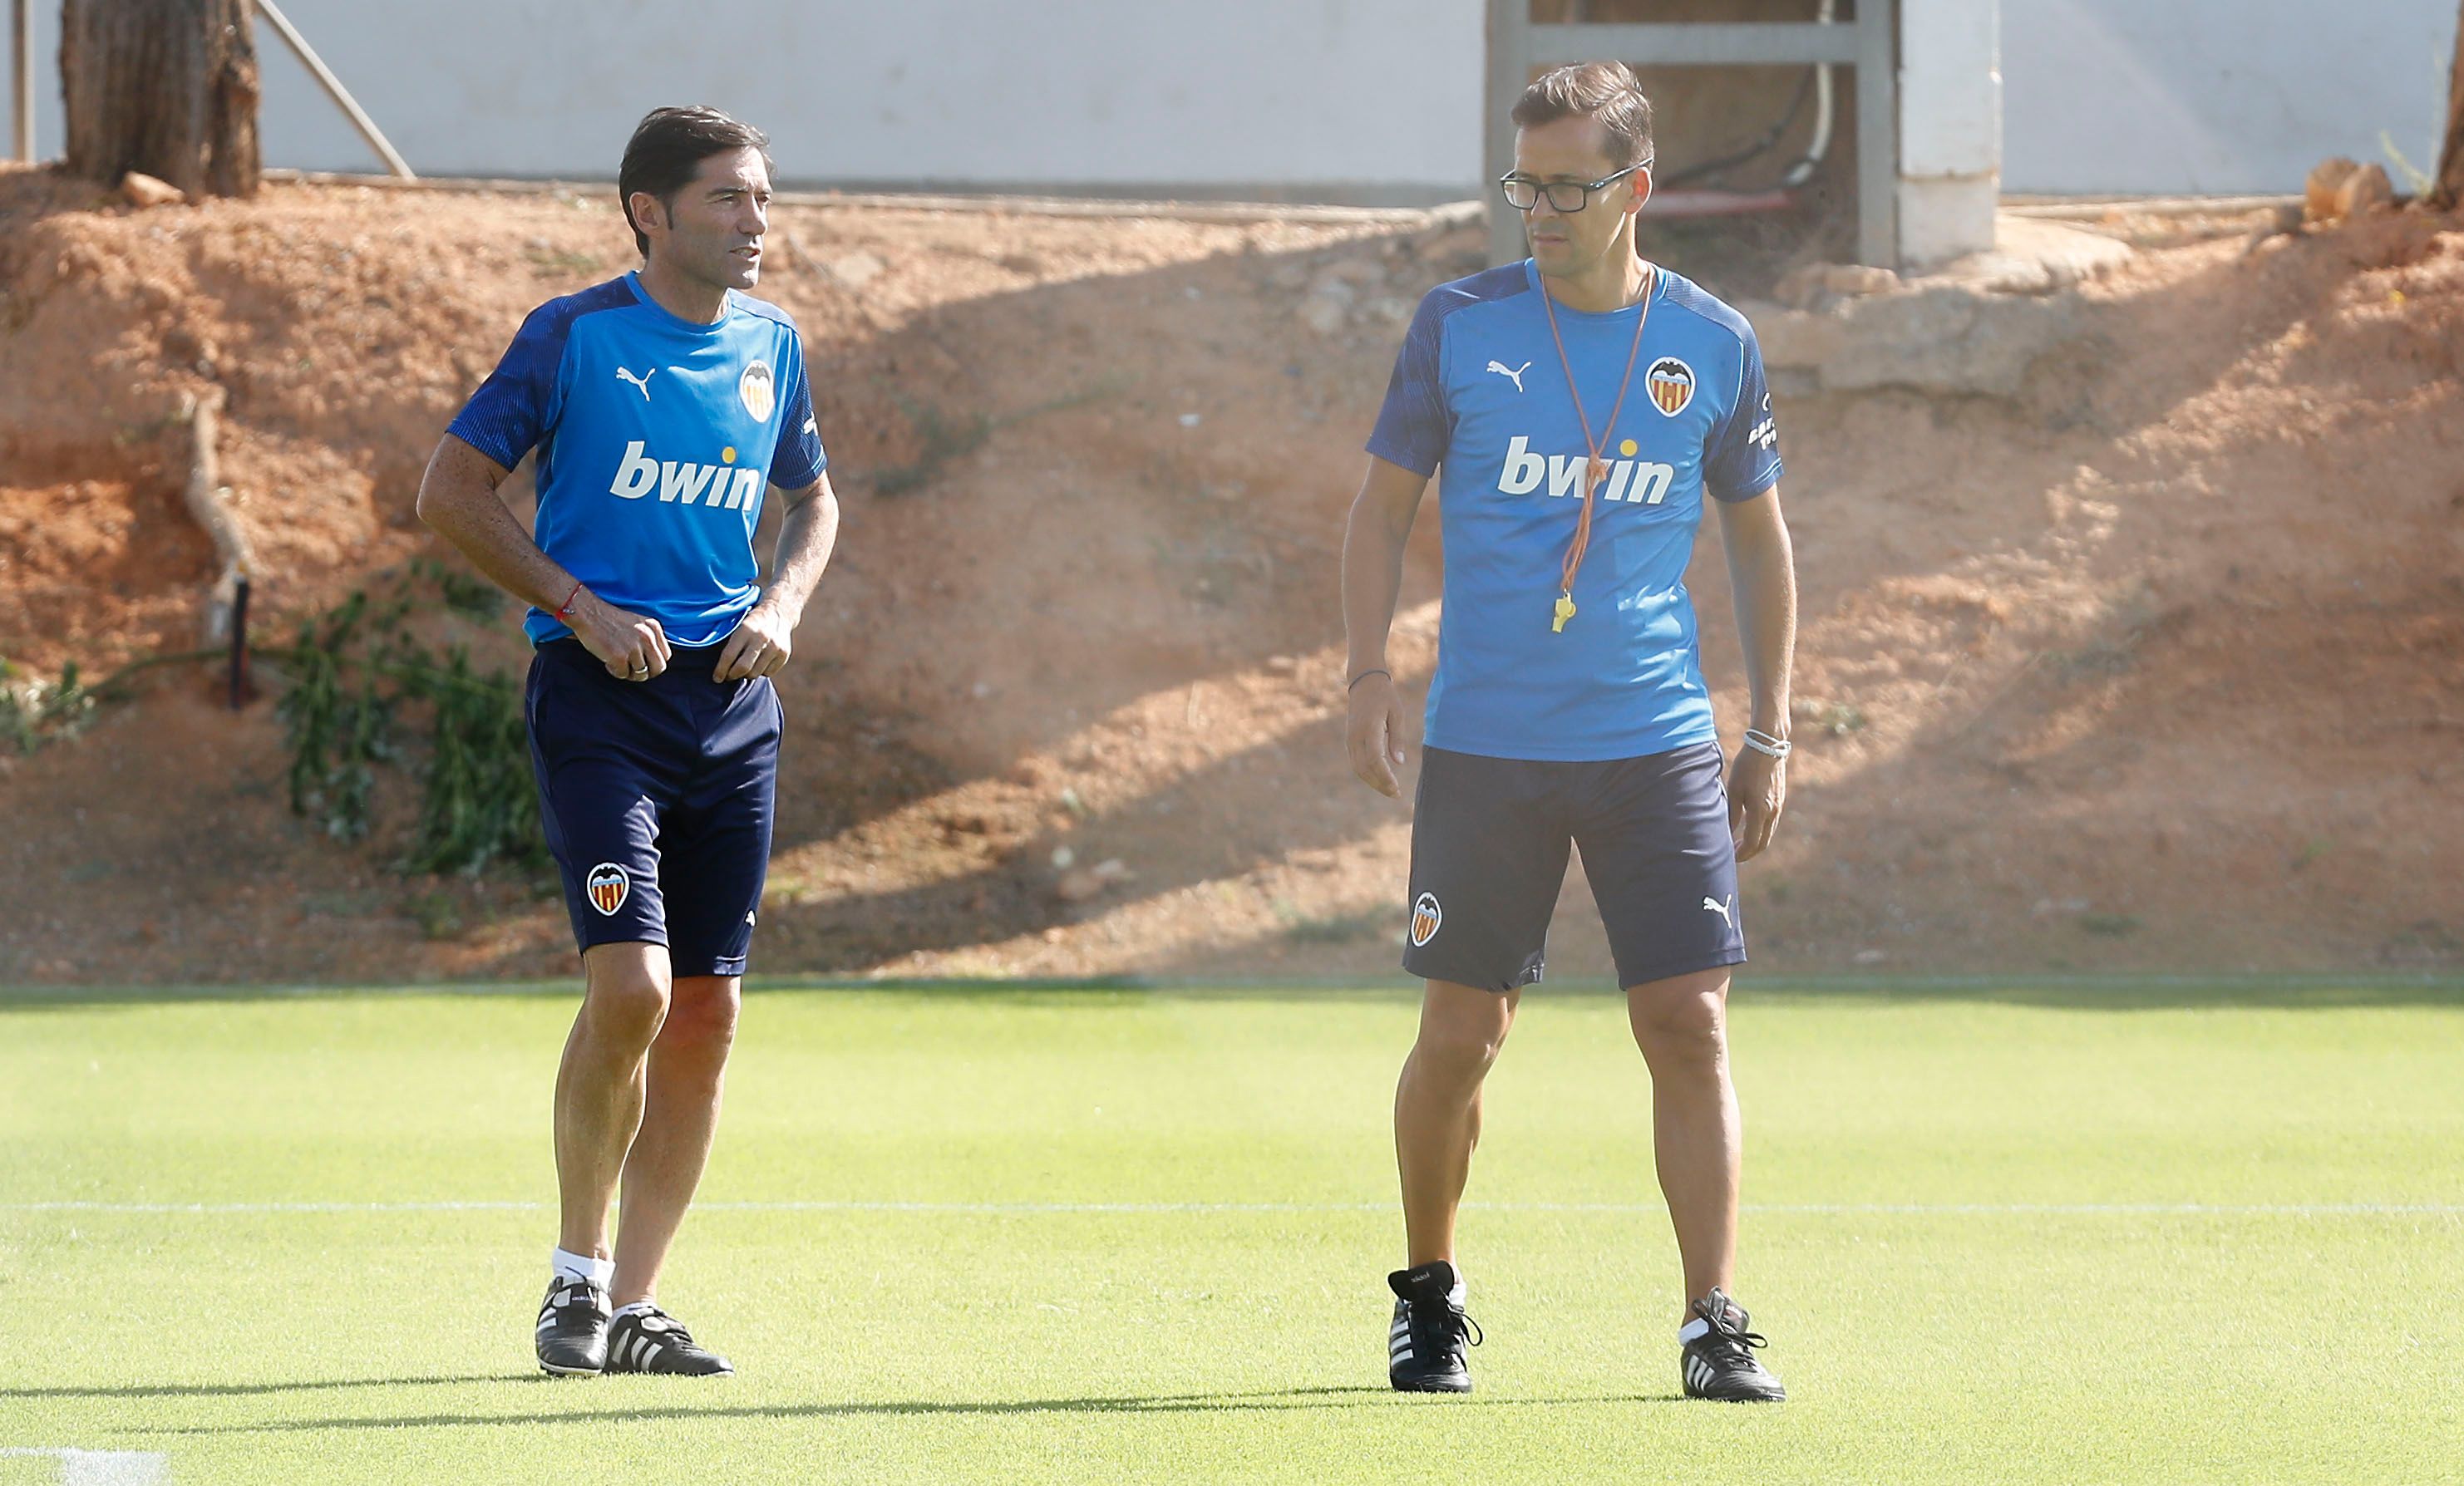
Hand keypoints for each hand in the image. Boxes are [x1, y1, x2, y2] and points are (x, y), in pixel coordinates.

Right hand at [568, 590, 670, 681]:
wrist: (587, 613)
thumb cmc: (609, 619)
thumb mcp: (637, 623)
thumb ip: (649, 638)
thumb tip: (653, 661)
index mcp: (653, 628)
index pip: (666, 655)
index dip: (655, 663)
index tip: (644, 663)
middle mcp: (647, 637)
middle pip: (659, 668)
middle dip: (647, 673)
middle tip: (633, 671)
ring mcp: (634, 647)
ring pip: (640, 674)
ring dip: (628, 672)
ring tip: (616, 662)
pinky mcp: (620, 657)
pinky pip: (623, 674)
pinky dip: (615, 671)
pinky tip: (608, 661)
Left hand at [713, 599, 794, 681]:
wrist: (778, 612)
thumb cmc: (751, 622)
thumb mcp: (738, 625)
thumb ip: (729, 643)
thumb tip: (719, 667)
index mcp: (746, 628)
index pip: (729, 655)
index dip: (720, 670)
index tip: (716, 678)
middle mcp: (761, 637)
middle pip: (743, 668)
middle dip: (732, 675)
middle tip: (728, 676)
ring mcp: (775, 646)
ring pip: (755, 673)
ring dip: (746, 674)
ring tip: (743, 667)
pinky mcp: (784, 654)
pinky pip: (768, 673)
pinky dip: (761, 671)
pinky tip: (759, 662)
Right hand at [1345, 671, 1408, 797]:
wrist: (1363, 682)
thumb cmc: (1385, 696)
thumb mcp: (1397, 713)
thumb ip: (1397, 738)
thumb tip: (1399, 763)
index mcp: (1369, 728)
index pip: (1374, 759)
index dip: (1385, 776)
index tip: (1396, 788)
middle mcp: (1356, 735)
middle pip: (1364, 768)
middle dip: (1379, 784)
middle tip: (1396, 794)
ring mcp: (1350, 738)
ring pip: (1358, 768)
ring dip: (1373, 782)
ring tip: (1389, 790)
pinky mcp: (1350, 739)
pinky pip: (1356, 762)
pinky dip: (1367, 773)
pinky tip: (1380, 778)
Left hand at [1727, 744, 1785, 861]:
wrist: (1768, 746)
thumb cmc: (1747, 766)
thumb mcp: (1734, 789)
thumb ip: (1732, 814)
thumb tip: (1728, 833)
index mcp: (1760, 811)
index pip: (1752, 843)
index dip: (1741, 854)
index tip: (1730, 857)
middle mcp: (1773, 812)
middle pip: (1763, 843)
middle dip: (1749, 853)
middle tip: (1733, 855)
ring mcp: (1779, 806)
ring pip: (1768, 834)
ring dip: (1755, 843)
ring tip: (1739, 843)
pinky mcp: (1780, 800)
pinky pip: (1771, 823)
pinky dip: (1761, 831)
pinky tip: (1748, 827)